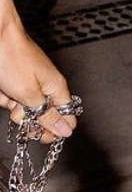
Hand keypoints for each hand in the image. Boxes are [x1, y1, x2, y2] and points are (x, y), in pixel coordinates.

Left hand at [0, 26, 76, 142]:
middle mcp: (47, 87)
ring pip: (24, 109)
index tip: (38, 133)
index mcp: (57, 88)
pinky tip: (3, 88)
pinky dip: (4, 97)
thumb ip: (47, 115)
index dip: (52, 129)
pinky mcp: (18, 82)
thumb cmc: (13, 58)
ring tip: (8, 91)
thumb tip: (66, 131)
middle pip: (43, 116)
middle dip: (27, 117)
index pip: (66, 118)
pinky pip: (13, 100)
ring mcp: (32, 84)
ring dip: (13, 106)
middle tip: (19, 108)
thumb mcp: (29, 94)